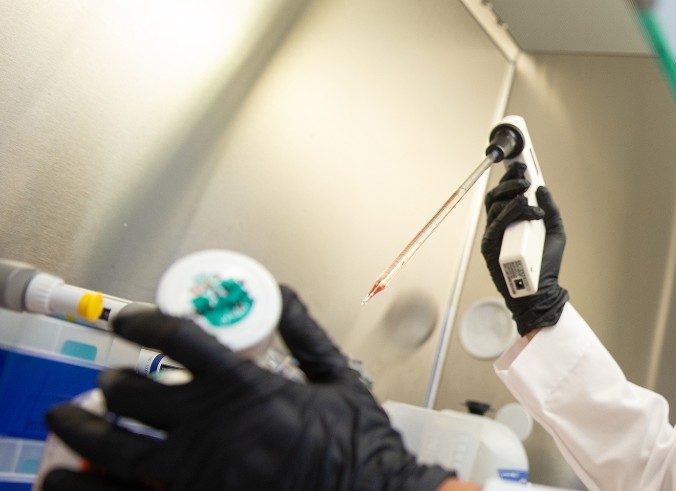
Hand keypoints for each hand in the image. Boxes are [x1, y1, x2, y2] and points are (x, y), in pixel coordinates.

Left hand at [42, 286, 454, 490]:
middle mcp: (216, 430)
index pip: (178, 339)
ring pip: (116, 446)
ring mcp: (200, 473)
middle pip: (134, 392)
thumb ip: (304, 334)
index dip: (142, 322)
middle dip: (113, 380)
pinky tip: (80, 474)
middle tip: (110, 378)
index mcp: (249, 389)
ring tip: (75, 418)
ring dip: (86, 426)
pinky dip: (96, 481)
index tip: (129, 320)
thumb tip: (281, 294)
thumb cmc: (362, 449)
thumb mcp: (339, 380)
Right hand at [480, 164, 568, 335]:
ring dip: (511, 193)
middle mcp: (500, 227)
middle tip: (524, 174)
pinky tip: (525, 207)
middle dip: (509, 180)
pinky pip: (497, 223)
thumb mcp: (555, 232)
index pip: (506, 195)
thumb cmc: (546, 265)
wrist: (541, 291)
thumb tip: (543, 189)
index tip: (521, 164)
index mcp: (512, 222)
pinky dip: (511, 211)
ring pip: (494, 205)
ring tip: (527, 189)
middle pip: (496, 196)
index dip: (510, 178)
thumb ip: (551, 211)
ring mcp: (494, 236)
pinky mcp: (490, 247)